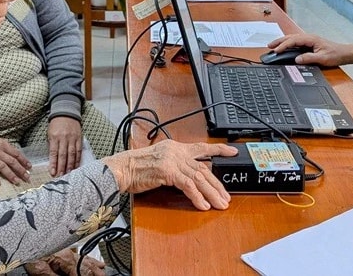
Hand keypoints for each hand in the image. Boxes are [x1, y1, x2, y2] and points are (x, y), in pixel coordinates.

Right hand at [0, 127, 30, 184]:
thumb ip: (2, 143)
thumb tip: (10, 149)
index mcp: (2, 144)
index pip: (16, 154)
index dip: (23, 161)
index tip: (29, 167)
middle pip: (12, 162)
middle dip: (21, 170)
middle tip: (27, 178)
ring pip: (3, 167)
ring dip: (11, 175)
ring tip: (17, 182)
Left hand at [25, 248, 105, 275]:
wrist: (23, 235)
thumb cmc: (29, 250)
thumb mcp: (40, 270)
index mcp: (64, 258)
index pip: (80, 272)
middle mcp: (68, 253)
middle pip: (85, 265)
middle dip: (94, 271)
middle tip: (103, 275)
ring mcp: (66, 249)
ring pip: (83, 258)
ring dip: (93, 264)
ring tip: (102, 268)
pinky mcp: (62, 247)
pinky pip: (78, 253)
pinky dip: (86, 256)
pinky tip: (88, 257)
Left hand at [48, 116, 82, 176]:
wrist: (66, 113)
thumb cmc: (56, 124)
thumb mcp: (49, 133)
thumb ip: (51, 145)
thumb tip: (52, 160)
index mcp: (54, 137)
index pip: (53, 152)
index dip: (53, 163)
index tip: (52, 172)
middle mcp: (64, 138)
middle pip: (63, 155)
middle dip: (61, 167)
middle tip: (60, 176)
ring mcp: (72, 138)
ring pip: (71, 154)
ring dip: (69, 165)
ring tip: (67, 174)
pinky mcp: (79, 138)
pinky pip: (78, 151)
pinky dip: (77, 159)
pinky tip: (75, 166)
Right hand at [102, 140, 236, 210]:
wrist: (120, 169)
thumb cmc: (135, 169)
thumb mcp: (159, 161)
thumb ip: (175, 166)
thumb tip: (191, 177)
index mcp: (175, 147)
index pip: (201, 147)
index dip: (218, 149)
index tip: (232, 151)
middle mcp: (176, 151)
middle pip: (203, 168)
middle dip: (217, 185)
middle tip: (226, 197)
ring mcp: (172, 160)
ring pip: (199, 178)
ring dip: (211, 193)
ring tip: (219, 204)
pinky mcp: (167, 171)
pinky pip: (188, 185)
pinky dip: (197, 197)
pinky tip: (202, 205)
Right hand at [268, 34, 343, 65]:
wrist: (344, 53)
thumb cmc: (335, 54)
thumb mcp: (322, 58)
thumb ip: (309, 58)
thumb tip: (297, 59)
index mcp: (311, 39)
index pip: (293, 40)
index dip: (283, 45)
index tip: (276, 50)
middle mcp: (309, 37)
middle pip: (290, 37)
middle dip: (279, 41)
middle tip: (269, 46)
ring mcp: (309, 40)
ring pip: (292, 38)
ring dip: (282, 41)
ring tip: (273, 46)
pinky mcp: (309, 43)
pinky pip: (295, 41)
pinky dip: (288, 43)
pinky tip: (284, 47)